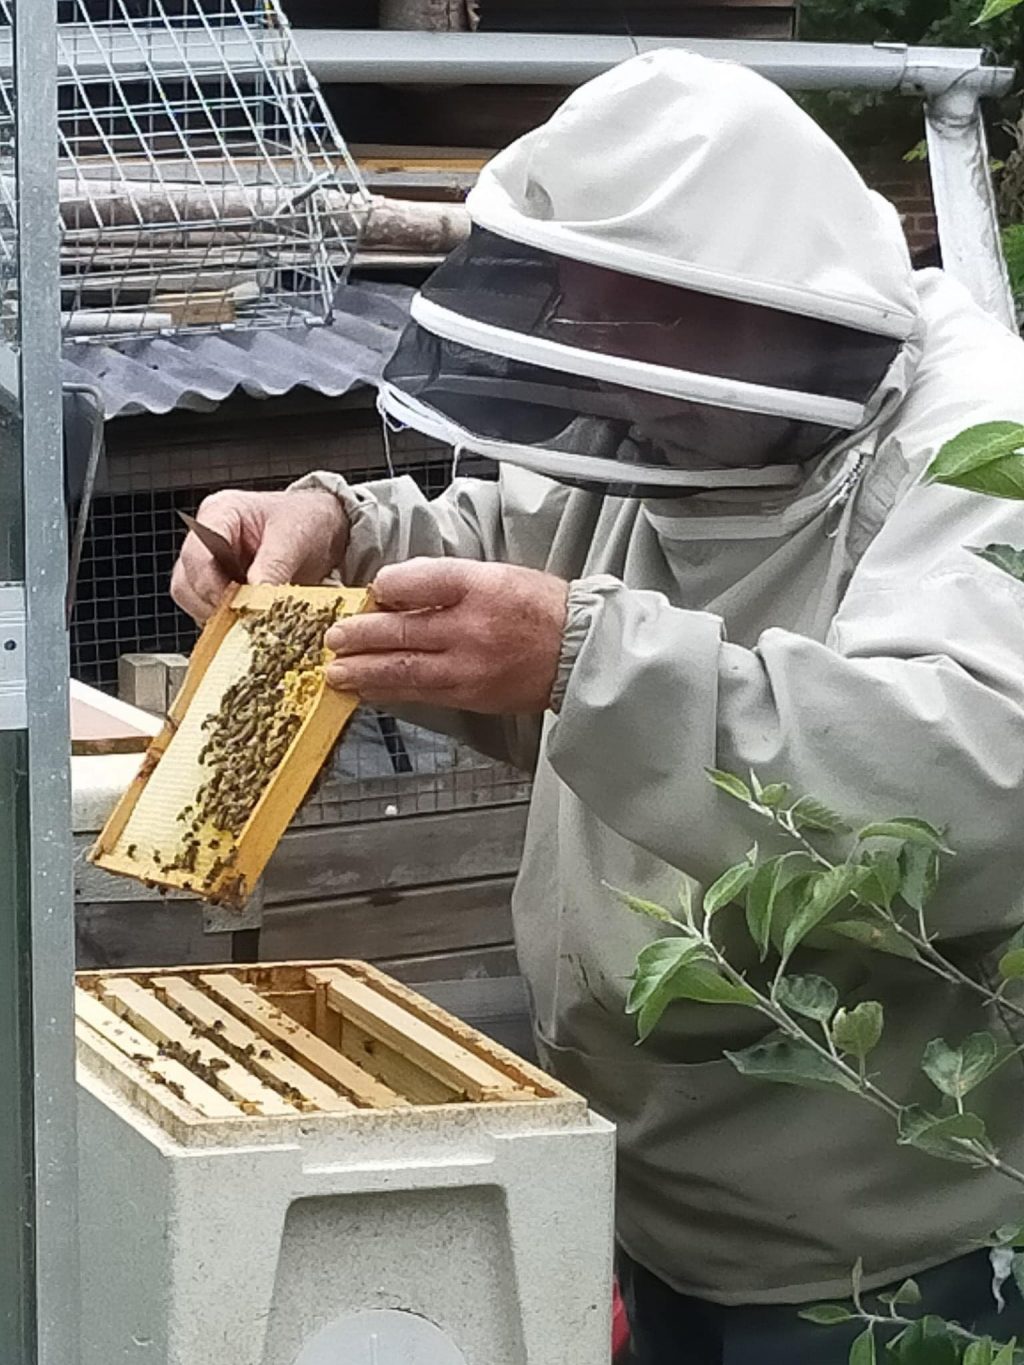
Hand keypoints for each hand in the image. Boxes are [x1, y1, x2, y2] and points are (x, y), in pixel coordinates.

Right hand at [170, 488, 347, 621]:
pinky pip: (208, 609)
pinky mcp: (219, 586)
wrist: (322, 530)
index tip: (236, 604)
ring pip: (191, 599)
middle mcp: (206, 538)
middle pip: (185, 581)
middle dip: (212, 604)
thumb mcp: (295, 538)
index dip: (211, 585)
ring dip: (217, 616)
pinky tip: (250, 619)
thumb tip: (256, 598)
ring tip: (250, 618)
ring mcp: (210, 563)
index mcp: (220, 513)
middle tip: (244, 617)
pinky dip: (226, 621)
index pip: (197, 554)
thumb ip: (274, 567)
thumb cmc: (305, 520)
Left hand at [325, 558, 568, 713]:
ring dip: (365, 671)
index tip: (371, 590)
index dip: (387, 586)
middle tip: (333, 638)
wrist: (579, 651)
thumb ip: (445, 580)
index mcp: (480, 586)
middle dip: (360, 636)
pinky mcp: (471, 696)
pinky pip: (421, 694)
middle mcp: (472, 628)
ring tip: (337, 671)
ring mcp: (470, 667)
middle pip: (403, 630)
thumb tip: (396, 590)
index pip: (419, 580)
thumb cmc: (539, 608)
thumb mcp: (496, 574)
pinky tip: (369, 689)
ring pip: (405, 669)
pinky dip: (390, 691)